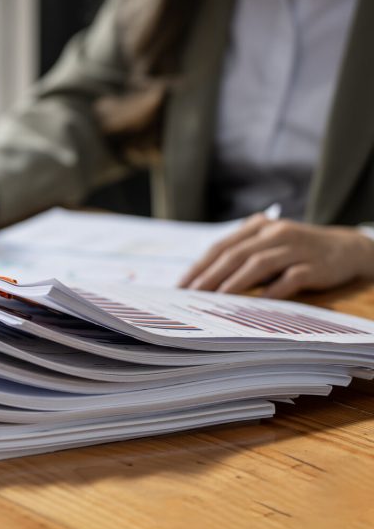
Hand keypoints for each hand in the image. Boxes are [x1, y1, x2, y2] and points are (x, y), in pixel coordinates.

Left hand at [178, 213, 373, 297]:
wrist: (346, 249)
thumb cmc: (295, 252)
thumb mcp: (267, 247)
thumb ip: (241, 258)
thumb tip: (204, 283)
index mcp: (258, 226)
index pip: (221, 246)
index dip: (199, 266)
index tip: (181, 286)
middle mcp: (275, 233)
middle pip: (235, 254)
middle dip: (210, 275)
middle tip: (192, 295)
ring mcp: (296, 248)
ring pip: (258, 263)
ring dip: (235, 282)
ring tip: (217, 298)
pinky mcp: (315, 265)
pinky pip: (290, 278)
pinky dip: (273, 289)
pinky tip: (259, 301)